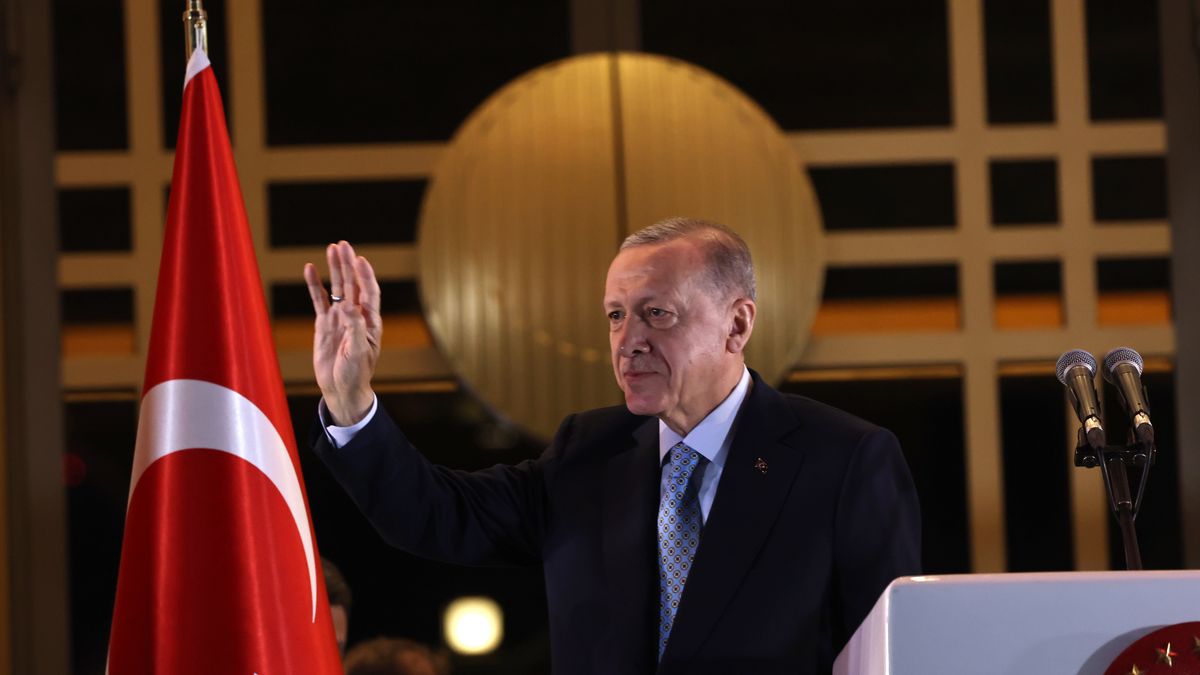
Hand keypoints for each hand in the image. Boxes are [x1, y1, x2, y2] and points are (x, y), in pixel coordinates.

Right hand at [303, 241, 381, 425]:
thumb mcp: (358, 352)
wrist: (341, 389)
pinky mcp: (324, 324)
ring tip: (331, 248)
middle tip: (343, 245)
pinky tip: (309, 269)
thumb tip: (349, 305)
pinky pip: (318, 300)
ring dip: (334, 269)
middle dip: (348, 264)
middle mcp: (356, 315)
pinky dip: (314, 285)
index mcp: (370, 322)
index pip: (370, 292)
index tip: (360, 260)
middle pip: (352, 284)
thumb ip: (355, 328)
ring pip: (336, 288)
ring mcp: (339, 317)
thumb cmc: (355, 373)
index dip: (366, 276)